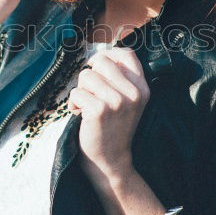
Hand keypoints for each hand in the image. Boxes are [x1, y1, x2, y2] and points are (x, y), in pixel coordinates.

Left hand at [67, 44, 150, 188]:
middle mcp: (133, 93)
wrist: (111, 160)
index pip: (127, 53)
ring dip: (80, 91)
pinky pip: (76, 92)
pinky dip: (73, 104)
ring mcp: (118, 101)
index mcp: (142, 87)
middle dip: (90, 76)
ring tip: (87, 107)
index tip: (97, 67)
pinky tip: (81, 116)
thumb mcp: (128, 101)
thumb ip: (120, 78)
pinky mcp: (100, 110)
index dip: (108, 55)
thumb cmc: (113, 127)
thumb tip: (98, 56)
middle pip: (102, 61)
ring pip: (86, 75)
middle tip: (91, 94)